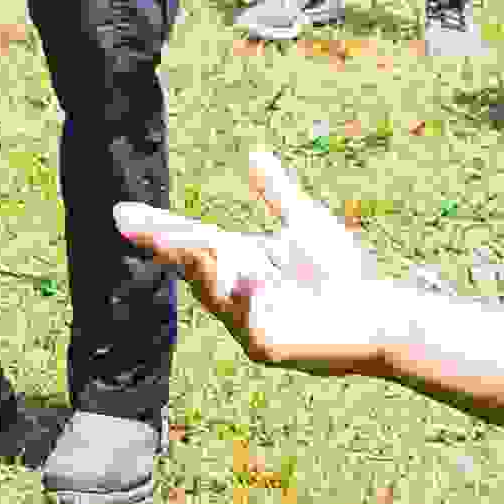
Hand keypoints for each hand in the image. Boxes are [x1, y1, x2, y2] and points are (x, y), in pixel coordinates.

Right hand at [116, 148, 430, 373]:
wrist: (382, 314)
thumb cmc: (346, 274)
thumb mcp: (305, 224)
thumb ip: (277, 195)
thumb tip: (255, 156)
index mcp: (238, 264)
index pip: (188, 243)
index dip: (155, 229)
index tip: (120, 212)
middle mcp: (234, 296)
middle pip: (192, 265)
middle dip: (171, 243)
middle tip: (143, 223)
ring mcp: (246, 325)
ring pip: (213, 290)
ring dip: (212, 266)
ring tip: (213, 244)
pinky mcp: (266, 347)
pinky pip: (246, 316)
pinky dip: (250, 293)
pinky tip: (257, 278)